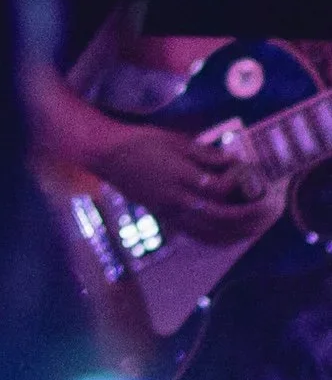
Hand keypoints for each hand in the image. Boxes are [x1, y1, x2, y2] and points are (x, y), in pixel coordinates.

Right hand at [91, 121, 283, 246]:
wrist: (109, 157)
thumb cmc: (141, 142)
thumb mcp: (174, 140)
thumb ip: (205, 153)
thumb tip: (234, 160)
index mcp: (179, 176)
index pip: (218, 188)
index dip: (239, 183)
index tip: (249, 170)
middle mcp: (177, 200)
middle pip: (221, 218)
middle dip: (250, 216)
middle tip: (270, 208)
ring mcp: (172, 213)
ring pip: (211, 233)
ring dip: (240, 233)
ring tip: (259, 225)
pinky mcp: (167, 219)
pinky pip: (198, 237)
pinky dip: (221, 240)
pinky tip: (234, 236)